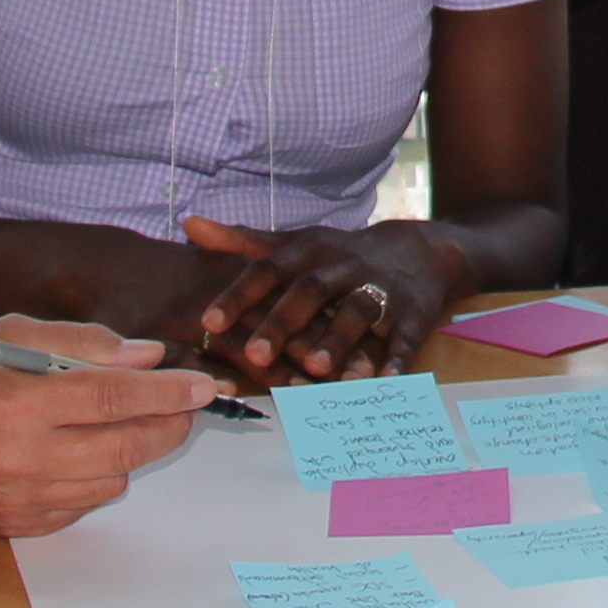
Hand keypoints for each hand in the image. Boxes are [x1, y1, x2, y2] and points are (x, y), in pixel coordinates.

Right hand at [0, 317, 225, 536]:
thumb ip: (84, 343)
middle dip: (168, 425)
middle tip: (184, 407)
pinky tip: (80, 451)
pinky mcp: (12, 524)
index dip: (167, 392)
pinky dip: (95, 477)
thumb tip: (149, 357)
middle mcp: (16, 457)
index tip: (203, 386)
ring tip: (120, 421)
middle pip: (124, 447)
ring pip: (110, 480)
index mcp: (14, 401)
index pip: (113, 397)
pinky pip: (82, 505)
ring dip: (130, 450)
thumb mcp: (11, 333)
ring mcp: (14, 498)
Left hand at [179, 216, 462, 381]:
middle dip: (283, 321)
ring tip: (314, 367)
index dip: (239, 295)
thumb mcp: (295, 244)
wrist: (418, 250)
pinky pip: (405, 336)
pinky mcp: (413, 314)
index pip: (269, 269)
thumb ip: (241, 242)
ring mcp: (381, 290)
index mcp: (310, 251)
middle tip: (253, 355)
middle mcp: (344, 267)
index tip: (208, 321)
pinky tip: (382, 383)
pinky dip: (396, 359)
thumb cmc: (340, 255)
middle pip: (311, 291)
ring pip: (358, 312)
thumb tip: (189, 225)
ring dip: (337, 339)